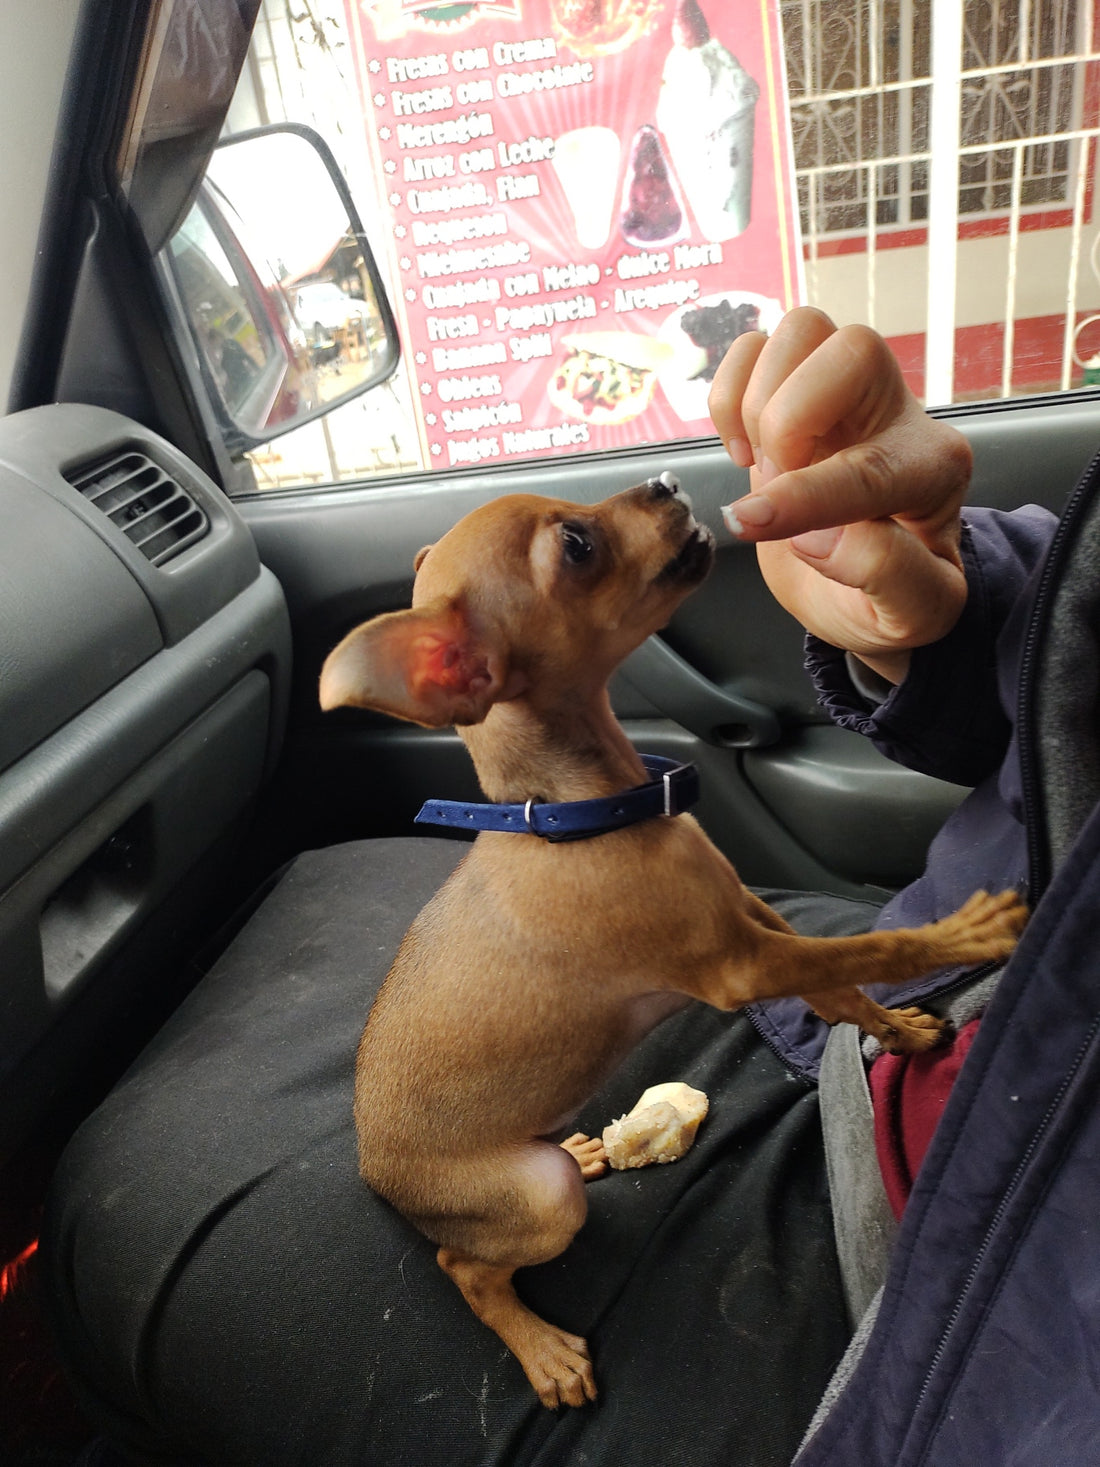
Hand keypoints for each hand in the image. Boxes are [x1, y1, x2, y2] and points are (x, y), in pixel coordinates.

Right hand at [708, 308, 973, 682]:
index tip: (751, 523)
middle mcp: (895, 416)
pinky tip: (744, 450)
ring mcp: (844, 395)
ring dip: (756, 403)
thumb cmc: (889, 601)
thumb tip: (819, 536)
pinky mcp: (795, 391)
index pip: (869, 466)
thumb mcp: (910, 614)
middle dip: (786, 421)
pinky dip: (728, 394)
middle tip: (772, 483)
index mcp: (934, 474)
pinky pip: (754, 345)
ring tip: (762, 467)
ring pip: (802, 330)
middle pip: (851, 349)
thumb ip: (885, 576)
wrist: (863, 590)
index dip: (805, 495)